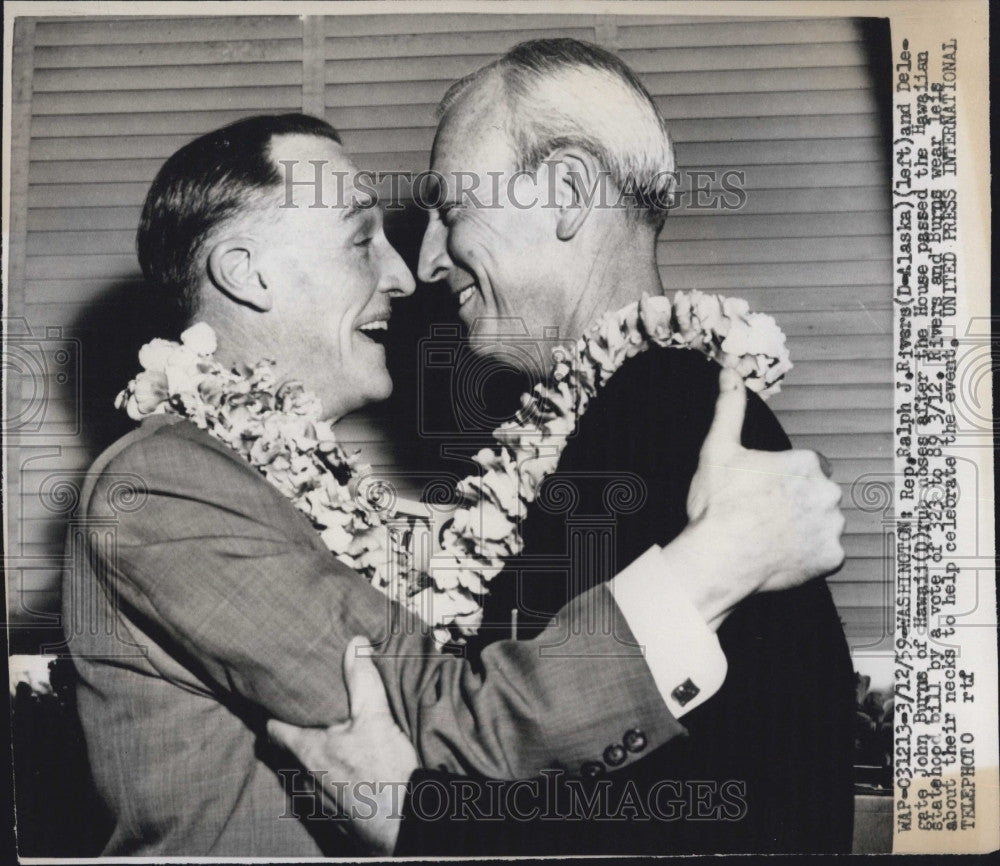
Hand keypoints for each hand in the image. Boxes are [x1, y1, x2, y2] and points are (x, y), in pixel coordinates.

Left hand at [267, 636, 418, 854]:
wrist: (404, 822)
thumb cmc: (385, 771)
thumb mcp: (375, 716)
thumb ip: (362, 678)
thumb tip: (354, 643)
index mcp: (308, 751)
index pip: (274, 732)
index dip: (275, 717)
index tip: (278, 704)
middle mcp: (305, 779)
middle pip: (288, 754)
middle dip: (297, 738)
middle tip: (309, 720)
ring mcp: (318, 803)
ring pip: (305, 777)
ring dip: (313, 763)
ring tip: (330, 746)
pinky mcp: (335, 819)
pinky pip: (322, 796)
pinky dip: (329, 784)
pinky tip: (349, 776)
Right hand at [662, 368, 844, 624]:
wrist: (719, 558)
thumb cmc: (718, 504)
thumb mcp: (717, 449)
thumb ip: (729, 409)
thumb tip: (729, 371)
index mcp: (806, 463)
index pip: (807, 468)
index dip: (783, 481)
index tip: (762, 493)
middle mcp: (827, 492)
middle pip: (818, 496)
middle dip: (798, 504)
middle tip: (763, 517)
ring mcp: (832, 527)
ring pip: (823, 524)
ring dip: (806, 530)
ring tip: (771, 539)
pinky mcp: (832, 557)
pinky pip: (825, 554)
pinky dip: (809, 556)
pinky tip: (782, 556)